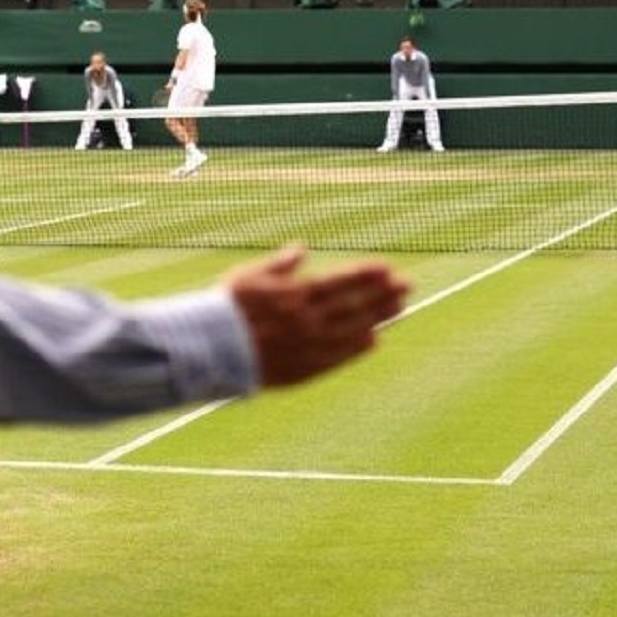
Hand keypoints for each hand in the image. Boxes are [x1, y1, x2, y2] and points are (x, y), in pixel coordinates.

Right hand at [226, 245, 408, 388]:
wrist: (209, 349)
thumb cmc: (224, 308)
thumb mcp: (248, 277)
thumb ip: (279, 265)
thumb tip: (302, 249)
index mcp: (293, 295)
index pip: (340, 282)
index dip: (366, 275)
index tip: (388, 268)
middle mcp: (307, 320)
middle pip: (354, 305)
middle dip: (383, 294)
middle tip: (407, 286)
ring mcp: (308, 346)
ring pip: (353, 330)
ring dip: (379, 318)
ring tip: (400, 308)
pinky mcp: (304, 368)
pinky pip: (339, 356)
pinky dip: (358, 347)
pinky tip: (374, 339)